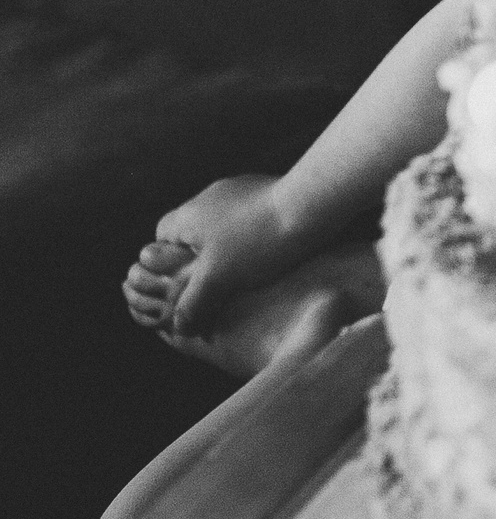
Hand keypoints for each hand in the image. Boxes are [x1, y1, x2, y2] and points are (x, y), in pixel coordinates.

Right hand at [124, 173, 308, 338]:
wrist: (312, 206)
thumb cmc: (258, 241)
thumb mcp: (218, 280)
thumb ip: (193, 304)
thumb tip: (179, 328)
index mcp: (188, 214)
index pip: (161, 240)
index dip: (169, 266)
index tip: (186, 285)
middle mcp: (210, 196)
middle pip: (193, 233)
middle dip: (201, 260)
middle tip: (217, 283)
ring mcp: (240, 189)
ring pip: (224, 226)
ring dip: (230, 248)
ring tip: (247, 271)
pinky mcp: (268, 190)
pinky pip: (251, 217)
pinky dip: (254, 235)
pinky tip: (270, 252)